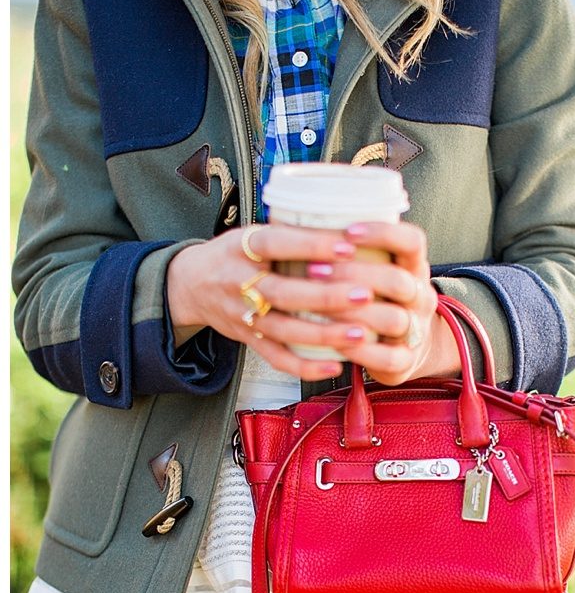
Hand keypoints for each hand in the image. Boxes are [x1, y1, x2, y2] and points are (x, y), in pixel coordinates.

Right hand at [165, 222, 459, 384]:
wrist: (191, 284)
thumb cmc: (237, 254)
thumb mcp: (253, 233)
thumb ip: (291, 233)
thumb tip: (352, 225)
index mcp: (241, 246)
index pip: (276, 242)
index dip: (310, 245)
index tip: (348, 245)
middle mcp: (238, 282)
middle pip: (282, 292)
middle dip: (325, 295)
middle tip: (365, 294)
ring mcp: (241, 314)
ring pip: (283, 329)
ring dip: (323, 334)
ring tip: (360, 334)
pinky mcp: (247, 339)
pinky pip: (276, 358)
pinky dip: (305, 366)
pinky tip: (335, 365)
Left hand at [311, 220, 459, 385]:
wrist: (407, 347)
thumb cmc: (378, 299)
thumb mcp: (377, 268)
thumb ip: (354, 249)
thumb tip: (304, 214)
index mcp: (414, 267)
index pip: (412, 241)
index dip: (382, 234)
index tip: (348, 231)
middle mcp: (421, 296)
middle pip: (398, 281)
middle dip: (353, 274)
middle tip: (313, 270)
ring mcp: (416, 330)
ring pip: (393, 319)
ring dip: (351, 313)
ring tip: (315, 307)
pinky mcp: (406, 361)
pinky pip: (387, 357)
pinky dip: (359, 350)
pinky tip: (333, 342)